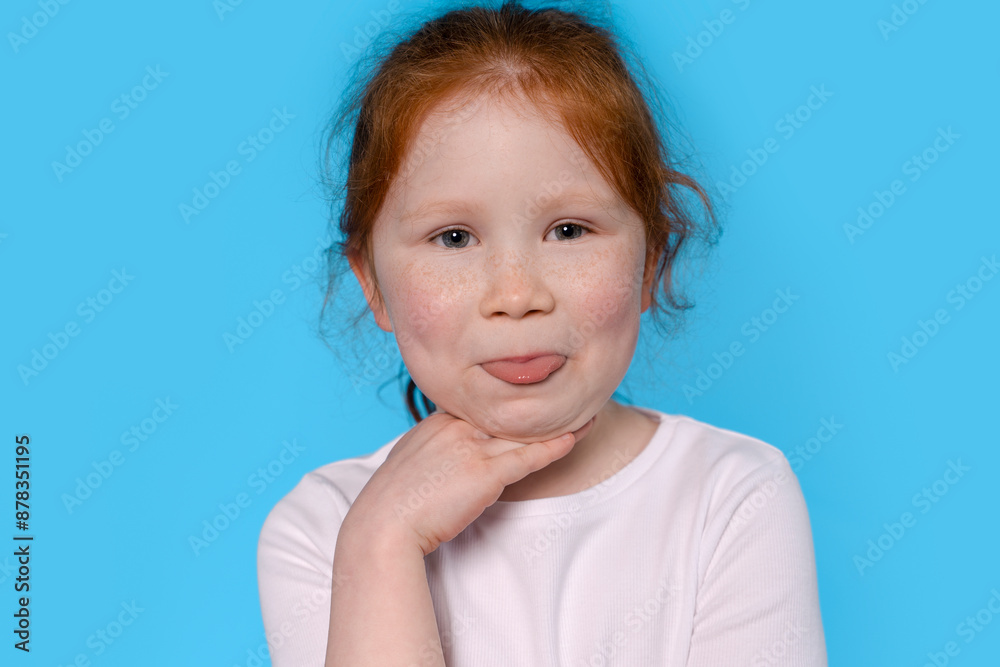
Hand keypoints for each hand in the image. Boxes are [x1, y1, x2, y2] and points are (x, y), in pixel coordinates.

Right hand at [342, 411, 585, 555]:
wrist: (383, 525)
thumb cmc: (394, 501)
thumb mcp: (410, 460)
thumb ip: (433, 447)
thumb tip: (448, 453)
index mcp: (438, 420)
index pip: (484, 404)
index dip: (510, 402)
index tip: (533, 396)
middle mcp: (456, 426)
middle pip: (506, 411)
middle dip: (537, 405)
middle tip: (569, 394)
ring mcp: (471, 447)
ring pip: (522, 430)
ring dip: (556, 422)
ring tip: (583, 410)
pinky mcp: (484, 473)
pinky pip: (528, 457)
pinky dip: (554, 447)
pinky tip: (573, 438)